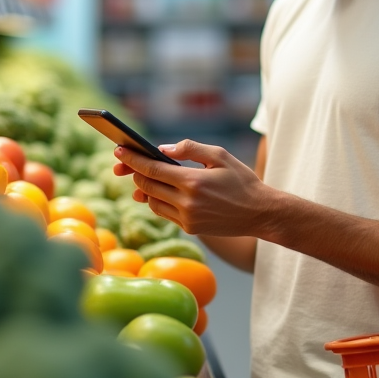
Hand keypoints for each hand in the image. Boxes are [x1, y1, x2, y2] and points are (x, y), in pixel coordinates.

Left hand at [113, 140, 275, 236]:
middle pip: (147, 185)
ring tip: (144, 177)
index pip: (152, 169)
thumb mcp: (220, 155)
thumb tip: (161, 149)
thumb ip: (189, 149)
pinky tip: (161, 192)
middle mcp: (187, 202)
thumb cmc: (242, 180)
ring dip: (145, 188)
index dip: (132, 159)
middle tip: (125, 163)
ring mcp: (187, 219)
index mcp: (193, 181)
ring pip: (152, 201)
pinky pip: (164, 213)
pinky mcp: (189, 229)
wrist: (260, 213)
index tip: (118, 151)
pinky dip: (158, 201)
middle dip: (134, 172)